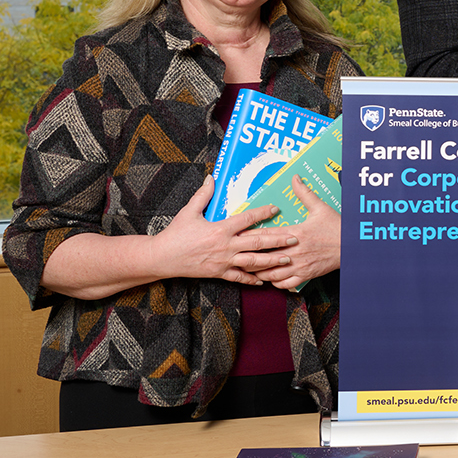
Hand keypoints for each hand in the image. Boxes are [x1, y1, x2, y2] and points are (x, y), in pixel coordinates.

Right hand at [152, 176, 299, 284]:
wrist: (162, 258)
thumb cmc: (175, 233)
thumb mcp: (189, 211)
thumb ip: (203, 195)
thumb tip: (211, 177)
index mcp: (220, 229)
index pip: (246, 219)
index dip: (263, 213)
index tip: (276, 209)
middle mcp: (225, 245)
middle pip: (257, 242)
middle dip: (278, 240)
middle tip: (295, 238)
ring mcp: (224, 261)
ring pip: (253, 262)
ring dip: (272, 261)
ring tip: (287, 259)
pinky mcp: (219, 273)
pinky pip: (239, 278)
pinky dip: (252, 279)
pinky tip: (264, 280)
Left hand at [236, 176, 341, 288]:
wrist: (352, 246)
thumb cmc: (337, 228)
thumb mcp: (321, 208)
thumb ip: (304, 193)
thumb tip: (295, 178)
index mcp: (295, 233)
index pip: (265, 235)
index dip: (249, 237)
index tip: (238, 236)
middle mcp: (294, 251)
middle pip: (263, 257)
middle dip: (248, 257)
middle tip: (237, 255)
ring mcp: (299, 265)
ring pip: (271, 274)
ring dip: (259, 272)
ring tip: (250, 268)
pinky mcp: (306, 275)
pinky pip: (285, 284)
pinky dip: (275, 283)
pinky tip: (270, 279)